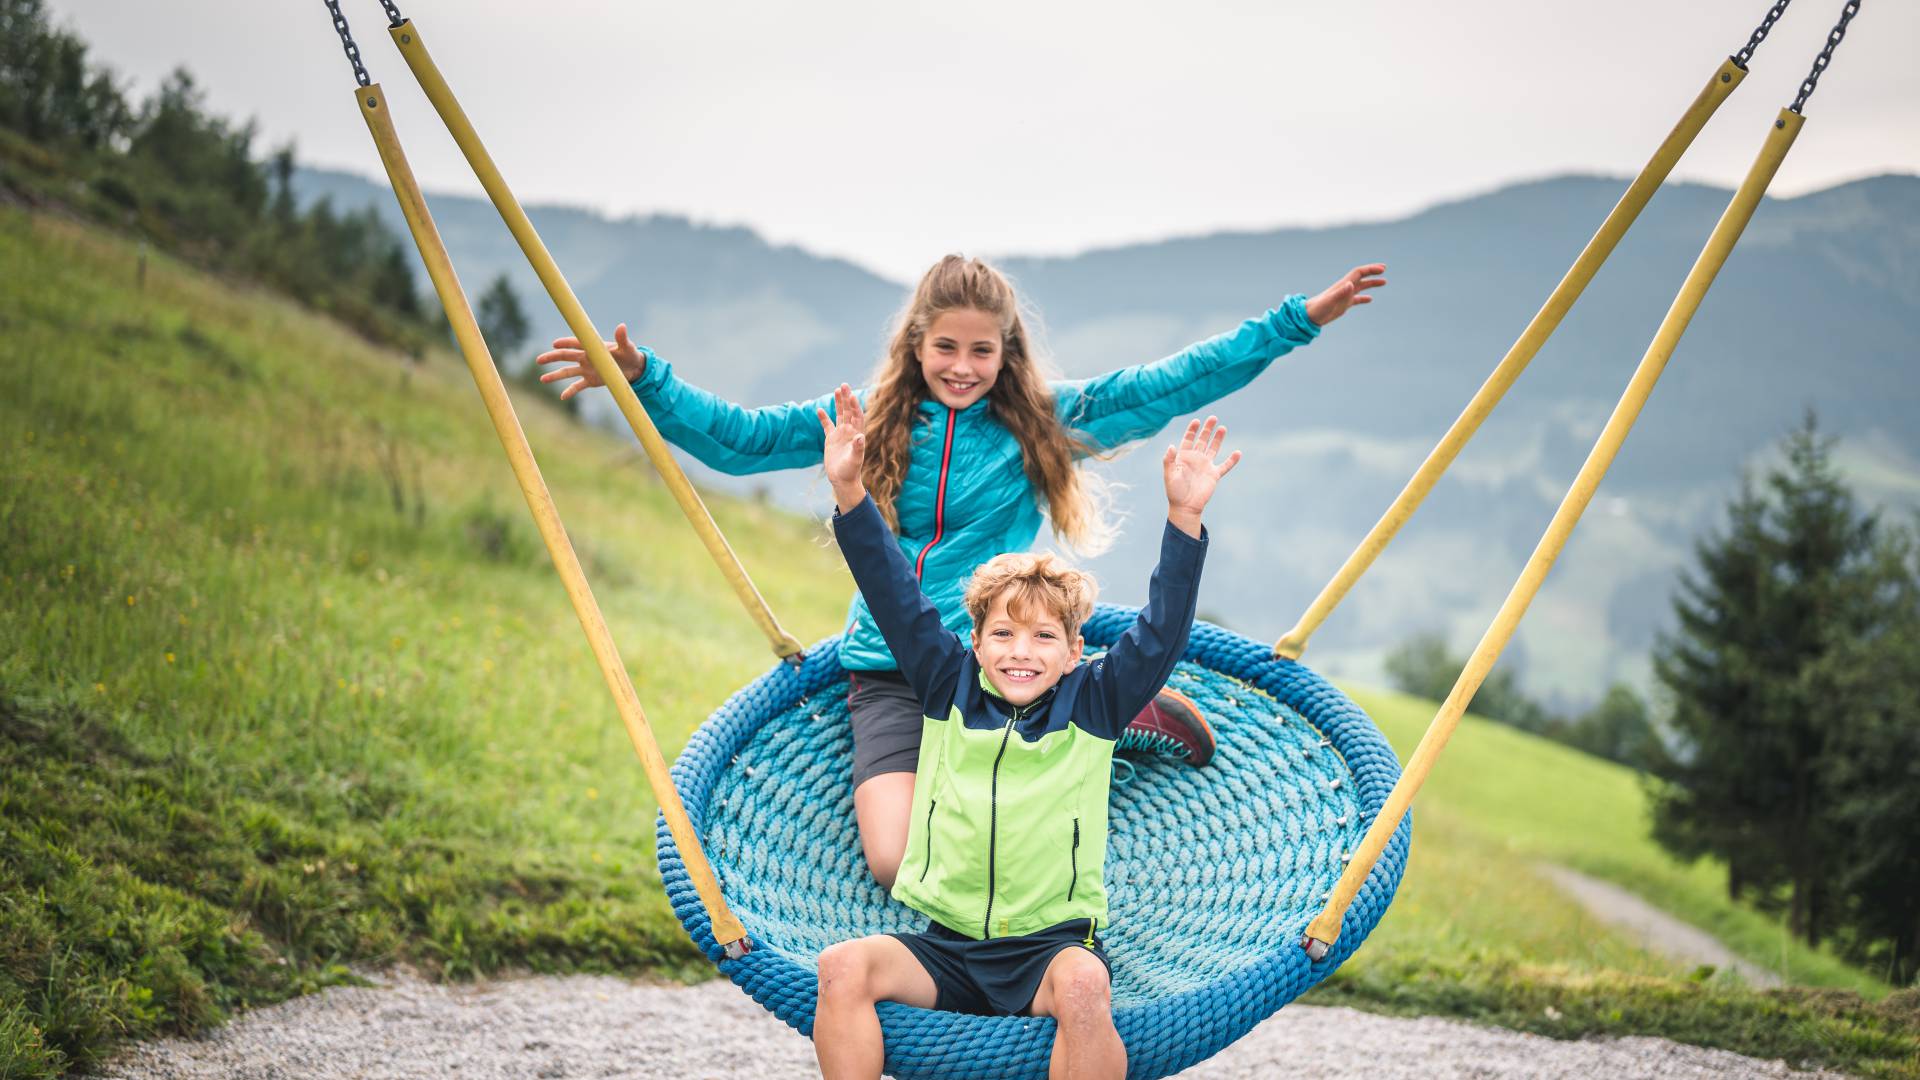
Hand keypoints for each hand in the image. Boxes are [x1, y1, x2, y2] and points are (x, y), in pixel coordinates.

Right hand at [535, 323, 647, 400]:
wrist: (633, 368)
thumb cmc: (630, 354)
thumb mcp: (627, 347)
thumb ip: (622, 338)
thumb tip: (622, 326)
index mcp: (593, 347)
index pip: (576, 343)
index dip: (566, 343)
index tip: (555, 344)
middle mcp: (586, 357)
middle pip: (565, 356)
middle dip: (552, 357)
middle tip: (539, 360)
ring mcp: (586, 369)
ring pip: (567, 371)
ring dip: (555, 375)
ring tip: (542, 379)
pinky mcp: (590, 380)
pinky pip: (577, 386)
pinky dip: (570, 391)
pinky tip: (562, 397)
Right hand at [817, 384, 867, 510]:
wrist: (842, 480)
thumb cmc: (851, 471)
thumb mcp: (855, 460)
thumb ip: (858, 448)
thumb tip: (860, 437)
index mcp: (857, 434)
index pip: (857, 416)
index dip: (854, 406)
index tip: (851, 396)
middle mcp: (850, 432)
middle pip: (848, 411)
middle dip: (846, 399)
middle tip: (844, 385)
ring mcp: (840, 434)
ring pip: (839, 415)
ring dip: (838, 403)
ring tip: (837, 390)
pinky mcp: (831, 439)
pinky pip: (827, 425)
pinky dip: (824, 418)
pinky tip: (819, 409)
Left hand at [1162, 416, 1239, 536]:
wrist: (1185, 506)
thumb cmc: (1174, 491)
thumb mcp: (1169, 474)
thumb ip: (1169, 460)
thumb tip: (1171, 446)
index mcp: (1184, 457)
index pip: (1188, 439)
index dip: (1192, 429)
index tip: (1196, 421)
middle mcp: (1196, 459)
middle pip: (1202, 440)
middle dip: (1207, 429)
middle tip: (1213, 418)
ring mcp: (1206, 466)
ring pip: (1213, 448)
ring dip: (1218, 439)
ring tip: (1223, 428)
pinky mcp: (1214, 475)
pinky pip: (1225, 466)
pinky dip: (1232, 460)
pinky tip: (1238, 453)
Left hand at [1304, 264, 1386, 325]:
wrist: (1308, 316)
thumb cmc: (1317, 308)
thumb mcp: (1330, 301)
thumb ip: (1340, 293)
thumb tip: (1351, 284)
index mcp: (1343, 285)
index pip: (1359, 273)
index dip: (1370, 269)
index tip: (1382, 269)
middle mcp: (1344, 288)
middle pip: (1361, 277)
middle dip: (1373, 273)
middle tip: (1384, 270)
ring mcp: (1344, 296)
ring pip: (1360, 287)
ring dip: (1371, 283)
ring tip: (1384, 282)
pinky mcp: (1342, 305)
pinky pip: (1356, 299)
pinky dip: (1363, 298)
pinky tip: (1370, 299)